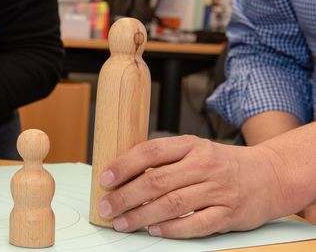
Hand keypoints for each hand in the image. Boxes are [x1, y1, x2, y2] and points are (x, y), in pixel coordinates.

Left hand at [98, 135, 288, 237]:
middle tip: (107, 207)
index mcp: (191, 146)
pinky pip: (196, 224)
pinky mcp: (229, 213)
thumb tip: (122, 173)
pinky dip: (172, 229)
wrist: (271, 175)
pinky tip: (155, 230)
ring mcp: (218, 190)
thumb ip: (164, 160)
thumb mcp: (195, 151)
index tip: (105, 179)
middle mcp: (204, 165)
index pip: (150, 152)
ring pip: (172, 204)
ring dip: (142, 215)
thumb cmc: (223, 164)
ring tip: (123, 222)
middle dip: (125, 196)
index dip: (124, 165)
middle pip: (156, 181)